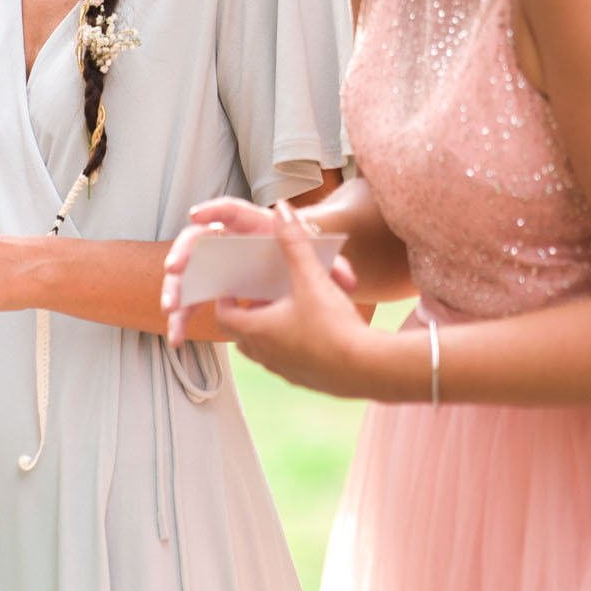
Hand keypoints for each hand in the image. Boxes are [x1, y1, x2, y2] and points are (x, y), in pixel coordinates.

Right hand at [161, 197, 358, 346]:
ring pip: (187, 274)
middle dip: (182, 255)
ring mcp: (217, 264)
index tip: (196, 215)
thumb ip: (333, 265)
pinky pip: (192, 301)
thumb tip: (333, 262)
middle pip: (197, 242)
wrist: (302, 270)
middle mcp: (228, 241)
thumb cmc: (309, 258)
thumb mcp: (324, 262)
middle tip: (174, 269)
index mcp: (253, 225)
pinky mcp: (213, 288)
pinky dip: (183, 319)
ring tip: (172, 313)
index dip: (213, 210)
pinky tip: (177, 338)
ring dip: (176, 293)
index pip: (231, 211)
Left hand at [188, 202, 374, 395]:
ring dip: (267, 332)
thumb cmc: (333, 326)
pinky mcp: (304, 380)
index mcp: (257, 329)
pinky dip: (288, 348)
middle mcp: (264, 354)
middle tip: (258, 296)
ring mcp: (283, 371)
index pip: (223, 316)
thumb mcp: (311, 278)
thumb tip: (281, 210)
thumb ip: (294, 242)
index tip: (232, 288)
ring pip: (262, 351)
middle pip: (240, 335)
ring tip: (285, 312)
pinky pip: (286, 363)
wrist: (366, 369)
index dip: (224, 300)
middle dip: (245, 315)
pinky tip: (311, 334)